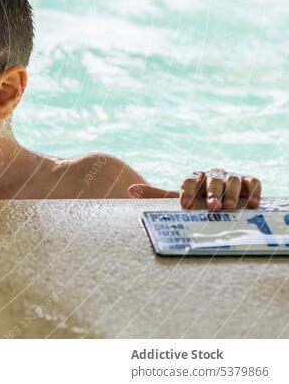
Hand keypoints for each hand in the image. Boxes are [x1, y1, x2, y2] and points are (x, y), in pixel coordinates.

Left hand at [127, 169, 260, 209]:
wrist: (221, 205)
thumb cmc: (197, 203)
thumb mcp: (178, 200)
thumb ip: (156, 195)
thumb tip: (129, 189)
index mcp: (195, 178)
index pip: (189, 180)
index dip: (187, 192)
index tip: (185, 206)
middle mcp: (213, 175)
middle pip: (212, 178)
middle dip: (212, 192)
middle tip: (212, 207)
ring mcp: (232, 177)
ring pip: (232, 179)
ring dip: (231, 193)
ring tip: (229, 208)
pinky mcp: (249, 183)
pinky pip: (253, 182)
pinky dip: (253, 191)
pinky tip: (252, 204)